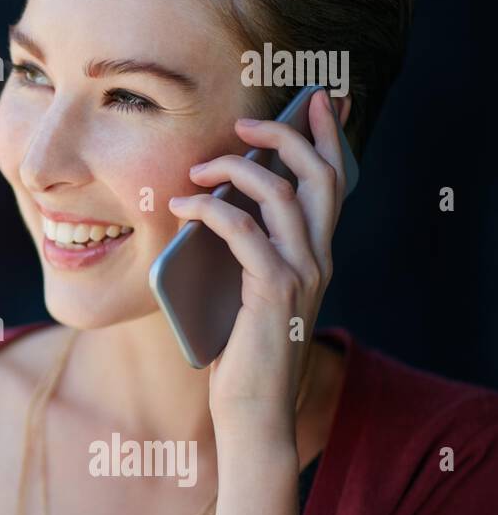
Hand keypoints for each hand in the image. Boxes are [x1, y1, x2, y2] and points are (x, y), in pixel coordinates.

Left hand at [167, 91, 347, 440]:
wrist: (252, 413)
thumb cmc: (241, 354)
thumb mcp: (245, 292)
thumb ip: (242, 252)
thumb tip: (208, 206)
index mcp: (315, 257)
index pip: (333, 184)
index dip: (328, 137)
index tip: (317, 101)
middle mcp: (318, 260)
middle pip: (318, 175)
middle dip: (285, 135)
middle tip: (245, 122)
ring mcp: (301, 275)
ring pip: (278, 194)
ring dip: (233, 169)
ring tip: (197, 169)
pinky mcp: (274, 292)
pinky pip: (243, 230)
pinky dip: (210, 210)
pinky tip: (181, 208)